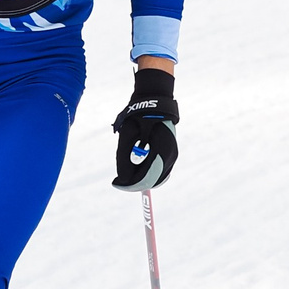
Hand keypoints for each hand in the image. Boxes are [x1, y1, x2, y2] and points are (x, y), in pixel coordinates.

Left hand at [111, 68, 179, 191]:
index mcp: (161, 151)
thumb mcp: (126, 137)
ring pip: (156, 178)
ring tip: (127, 169)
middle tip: (120, 179)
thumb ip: (124, 160)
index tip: (116, 183)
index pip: (145, 178)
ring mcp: (172, 156)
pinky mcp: (170, 155)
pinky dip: (147, 173)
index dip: (129, 185)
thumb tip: (123, 180)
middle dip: (135, 182)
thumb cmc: (138, 117)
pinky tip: (136, 166)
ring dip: (141, 177)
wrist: (154, 104)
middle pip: (152, 181)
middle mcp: (170, 156)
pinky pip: (159, 172)